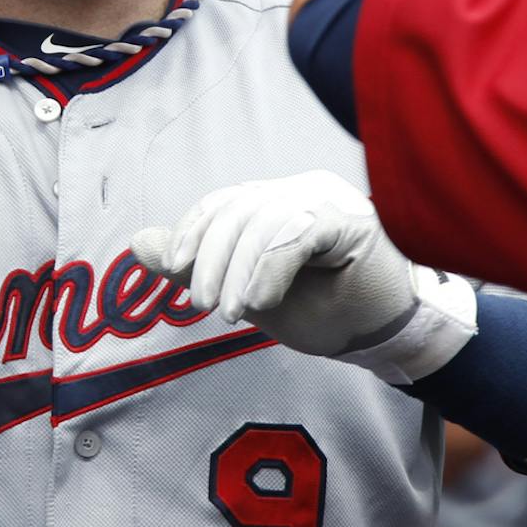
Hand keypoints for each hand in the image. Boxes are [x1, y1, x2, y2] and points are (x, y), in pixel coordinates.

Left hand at [133, 170, 476, 383]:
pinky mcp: (351, 219)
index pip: (224, 204)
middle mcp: (302, 190)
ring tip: (235, 312)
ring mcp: (329, 198)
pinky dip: (269, 268)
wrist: (387, 337)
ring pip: (263, 218)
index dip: (193, 233)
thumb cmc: (326, 312)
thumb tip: (139, 243)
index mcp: (278, 200)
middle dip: (210, 258)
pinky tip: (262, 302)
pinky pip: (295, 230)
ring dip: (239, 270)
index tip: (177, 275)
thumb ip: (198, 265)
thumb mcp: (247, 292)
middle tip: (205, 306)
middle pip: (237, 208)